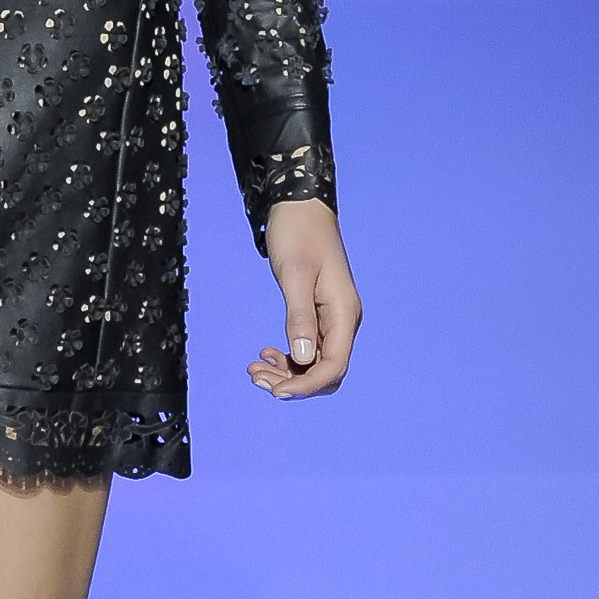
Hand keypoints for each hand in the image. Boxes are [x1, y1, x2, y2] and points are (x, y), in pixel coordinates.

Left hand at [248, 197, 361, 400]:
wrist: (299, 207)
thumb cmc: (298, 234)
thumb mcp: (294, 274)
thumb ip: (299, 316)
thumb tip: (303, 358)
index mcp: (343, 313)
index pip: (333, 366)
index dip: (306, 385)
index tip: (276, 391)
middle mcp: (342, 321)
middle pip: (324, 371)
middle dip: (293, 382)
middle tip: (256, 377)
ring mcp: (331, 318)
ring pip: (314, 362)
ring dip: (287, 372)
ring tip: (255, 368)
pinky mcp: (317, 314)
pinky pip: (307, 347)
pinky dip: (288, 356)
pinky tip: (266, 353)